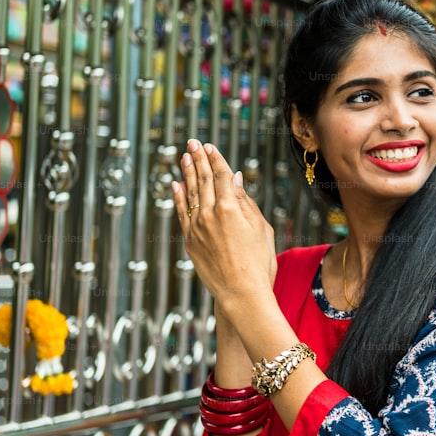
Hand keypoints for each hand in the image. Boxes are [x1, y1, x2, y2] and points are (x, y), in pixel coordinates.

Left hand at [172, 139, 277, 301]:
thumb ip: (245, 201)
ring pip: (190, 194)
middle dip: (198, 159)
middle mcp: (209, 214)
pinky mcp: (190, 241)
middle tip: (192, 143)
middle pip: (203, 180)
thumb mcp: (260, 228)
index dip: (216, 159)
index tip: (210, 146)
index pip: (221, 176)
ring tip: (183, 157)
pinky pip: (181, 213)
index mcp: (230, 208)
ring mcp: (197, 228)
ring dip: (187, 173)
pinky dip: (178, 198)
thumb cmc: (259, 262)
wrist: (241, 292)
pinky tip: (175, 185)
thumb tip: (235, 178)